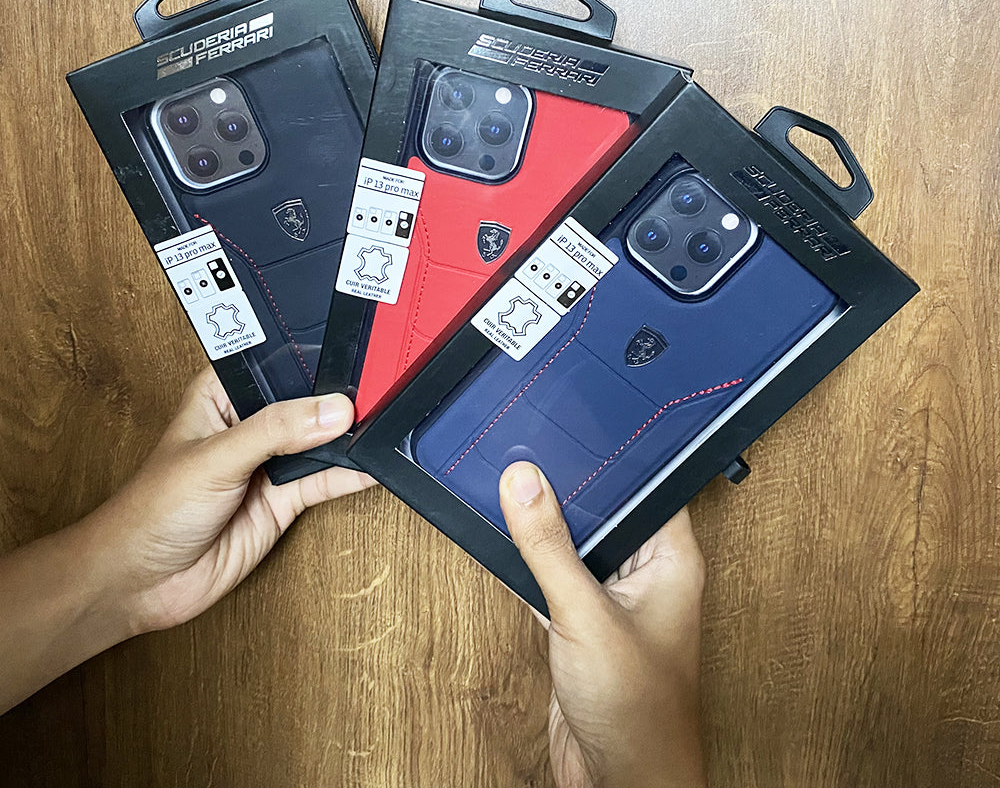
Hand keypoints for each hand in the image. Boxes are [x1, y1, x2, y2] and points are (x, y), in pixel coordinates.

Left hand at [89, 367, 375, 633]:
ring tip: (383, 423)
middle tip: (378, 390)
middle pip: (306, 401)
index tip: (351, 354)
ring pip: (322, 439)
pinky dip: (352, 474)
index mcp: (224, 394)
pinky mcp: (284, 498)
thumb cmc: (151, 510)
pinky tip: (374, 464)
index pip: (277, 364)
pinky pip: (327, 479)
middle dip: (339, 399)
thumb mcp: (215, 458)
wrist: (141, 583)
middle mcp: (251, 422)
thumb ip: (274, 431)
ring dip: (349, 436)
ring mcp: (270, 462)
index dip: (311, 358)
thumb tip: (331, 411)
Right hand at [499, 462, 707, 787]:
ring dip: (544, 528)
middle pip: (603, 511)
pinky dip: (528, 563)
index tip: (574, 424)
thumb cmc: (638, 712)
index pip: (646, 484)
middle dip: (567, 488)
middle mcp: (644, 574)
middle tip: (529, 450)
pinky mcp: (580, 625)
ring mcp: (610, 599)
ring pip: (573, 544)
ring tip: (508, 487)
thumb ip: (550, 548)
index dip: (614, 454)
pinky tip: (502, 543)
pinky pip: (551, 577)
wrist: (618, 783)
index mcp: (670, 560)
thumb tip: (524, 484)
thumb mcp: (586, 615)